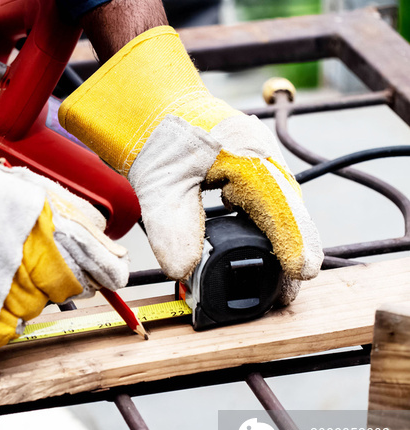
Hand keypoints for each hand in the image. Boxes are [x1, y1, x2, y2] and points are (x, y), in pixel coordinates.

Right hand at [0, 130, 128, 351]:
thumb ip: (41, 208)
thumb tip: (76, 231)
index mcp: (38, 216)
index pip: (93, 256)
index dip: (100, 268)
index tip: (105, 275)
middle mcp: (28, 252)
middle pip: (66, 287)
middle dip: (57, 282)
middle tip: (34, 274)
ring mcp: (2, 285)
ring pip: (34, 310)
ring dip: (21, 298)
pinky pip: (2, 331)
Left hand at [59, 26, 322, 301]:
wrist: (155, 109)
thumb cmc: (160, 140)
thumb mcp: (159, 186)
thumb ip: (170, 227)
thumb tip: (183, 270)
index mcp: (248, 158)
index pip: (280, 207)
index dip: (294, 242)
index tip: (302, 273)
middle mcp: (263, 160)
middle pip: (289, 211)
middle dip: (294, 251)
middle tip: (290, 292)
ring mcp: (260, 164)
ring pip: (281, 208)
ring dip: (284, 240)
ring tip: (284, 277)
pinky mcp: (250, 171)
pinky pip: (268, 203)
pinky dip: (269, 228)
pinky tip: (261, 247)